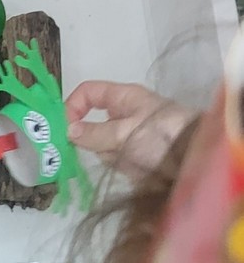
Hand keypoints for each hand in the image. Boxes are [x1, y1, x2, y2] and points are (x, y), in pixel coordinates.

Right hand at [65, 80, 190, 179]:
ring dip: (107, 154)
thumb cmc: (163, 136)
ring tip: (126, 160)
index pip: (88, 93)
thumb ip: (94, 134)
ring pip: (102, 145)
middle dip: (89, 137)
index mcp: (122, 98)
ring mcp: (130, 138)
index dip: (72, 106)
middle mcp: (124, 115)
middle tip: (83, 149)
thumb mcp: (125, 132)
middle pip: (92, 122)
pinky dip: (119, 166)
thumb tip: (67, 131)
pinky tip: (134, 169)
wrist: (199, 163)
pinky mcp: (136, 159)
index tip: (63, 128)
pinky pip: (116, 160)